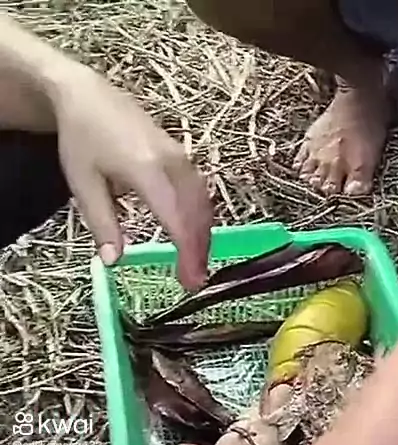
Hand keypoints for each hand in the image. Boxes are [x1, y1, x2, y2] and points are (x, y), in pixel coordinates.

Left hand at [53, 66, 211, 288]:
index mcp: (146, 169)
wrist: (86, 96)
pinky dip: (201, 217)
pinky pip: (199, 191)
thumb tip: (114, 261)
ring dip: (203, 236)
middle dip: (199, 251)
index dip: (186, 253)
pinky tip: (194, 235)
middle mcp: (171, 161)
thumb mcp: (84, 185)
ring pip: (203, 203)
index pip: (176, 219)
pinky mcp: (181, 155)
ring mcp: (180, 156)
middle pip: (196, 214)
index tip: (189, 281)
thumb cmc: (82, 139)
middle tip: (193, 283)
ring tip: (196, 265)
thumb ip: (102, 224)